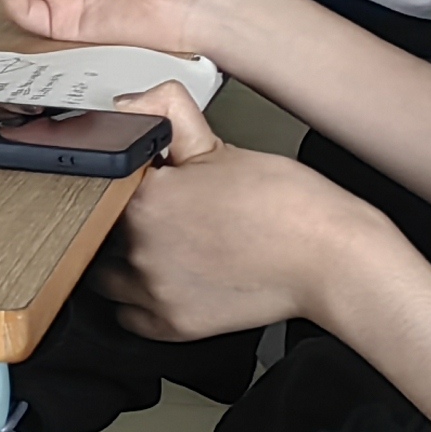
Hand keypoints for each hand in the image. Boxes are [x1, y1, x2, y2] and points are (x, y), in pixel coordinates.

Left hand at [96, 91, 375, 343]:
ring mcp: (155, 291)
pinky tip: (169, 278)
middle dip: (126, 216)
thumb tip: (131, 105)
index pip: (103, 182)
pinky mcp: (173, 326)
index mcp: (147, 199)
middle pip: (101, 228)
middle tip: (167, 210)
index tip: (145, 178)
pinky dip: (139, 300)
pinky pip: (129, 316)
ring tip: (165, 245)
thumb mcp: (219, 143)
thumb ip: (166, 114)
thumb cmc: (287, 205)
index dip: (126, 177)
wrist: (329, 258)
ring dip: (124, 259)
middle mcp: (141, 249)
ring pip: (107, 274)